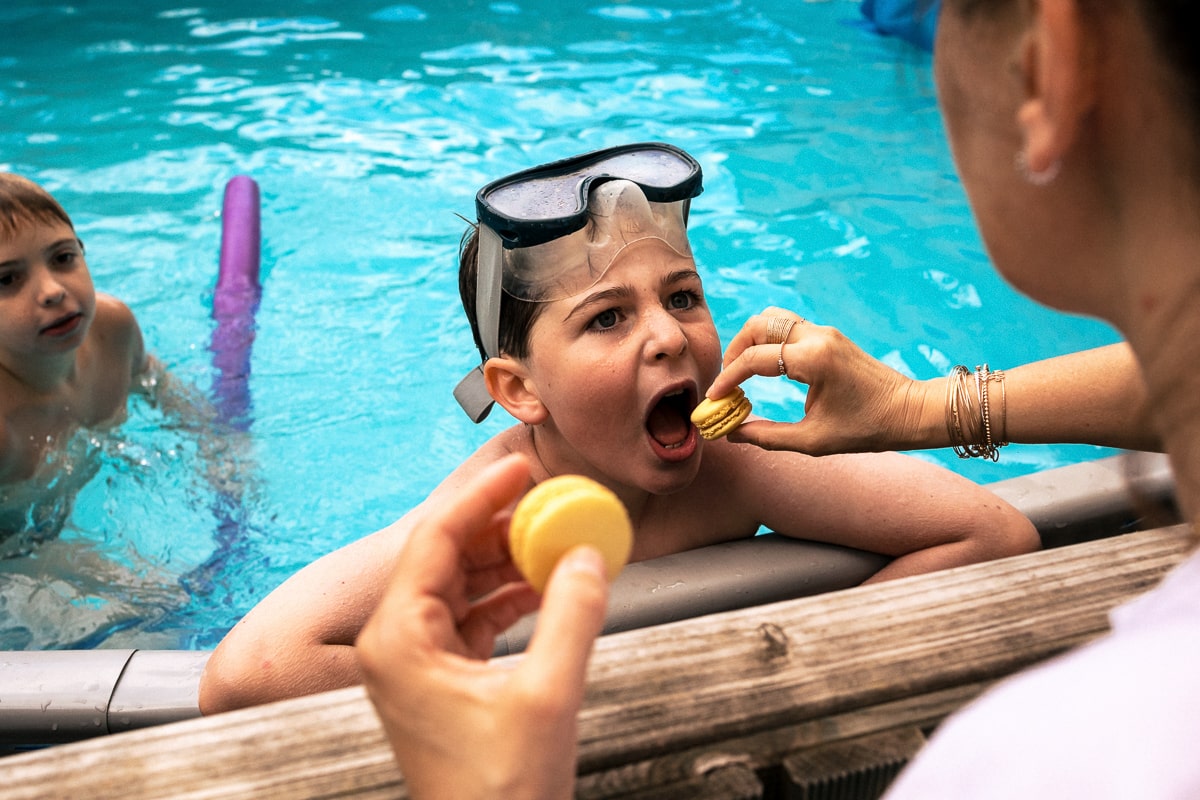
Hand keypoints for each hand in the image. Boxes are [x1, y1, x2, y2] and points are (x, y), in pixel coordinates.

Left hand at [357, 454, 609, 799]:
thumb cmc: (497, 792)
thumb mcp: (546, 697)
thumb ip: (572, 618)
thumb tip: (589, 557)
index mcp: (399, 639)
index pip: (436, 539)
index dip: (480, 496)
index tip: (520, 467)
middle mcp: (397, 643)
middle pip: (448, 555)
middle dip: (501, 524)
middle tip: (549, 497)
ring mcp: (417, 661)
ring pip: (462, 583)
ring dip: (510, 558)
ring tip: (558, 536)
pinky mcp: (442, 677)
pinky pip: (474, 615)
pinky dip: (511, 594)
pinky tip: (549, 582)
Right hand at [706, 307, 931, 454]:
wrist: (910, 411)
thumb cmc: (867, 429)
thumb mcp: (813, 441)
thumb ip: (767, 436)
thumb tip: (732, 434)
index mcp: (814, 359)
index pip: (755, 359)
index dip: (728, 378)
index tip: (715, 398)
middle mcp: (818, 337)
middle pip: (758, 325)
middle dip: (735, 351)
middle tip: (727, 381)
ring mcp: (825, 332)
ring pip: (773, 319)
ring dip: (751, 340)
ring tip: (742, 371)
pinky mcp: (830, 336)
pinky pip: (788, 327)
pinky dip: (769, 341)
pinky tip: (765, 367)